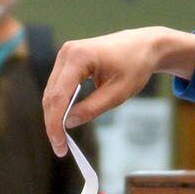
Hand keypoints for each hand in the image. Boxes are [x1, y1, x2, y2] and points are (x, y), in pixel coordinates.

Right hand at [43, 27, 194, 154]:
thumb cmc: (135, 66)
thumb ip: (92, 108)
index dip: (55, 123)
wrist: (143, 45)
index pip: (58, 96)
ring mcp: (66, 54)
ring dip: (55, 115)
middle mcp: (67, 52)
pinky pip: (59, 86)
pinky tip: (64, 121)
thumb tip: (68, 123)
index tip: (60, 145)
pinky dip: (60, 104)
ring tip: (62, 138)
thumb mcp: (118, 93)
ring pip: (52, 91)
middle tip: (60, 148)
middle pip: (51, 95)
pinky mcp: (68, 59)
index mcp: (79, 57)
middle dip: (53, 123)